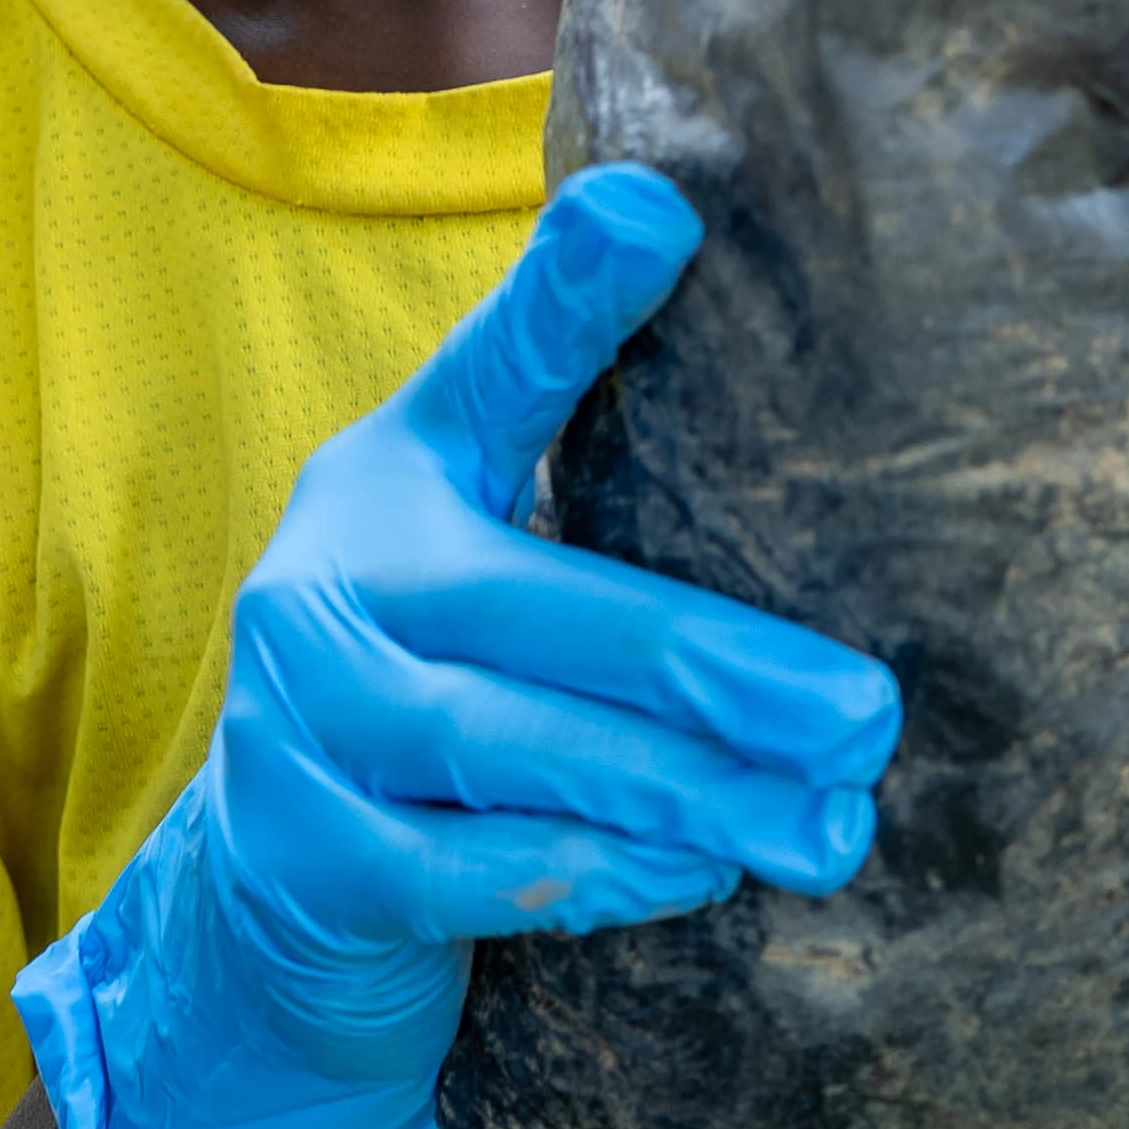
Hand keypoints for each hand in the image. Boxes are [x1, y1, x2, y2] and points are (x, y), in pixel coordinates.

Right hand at [13, 165, 897, 1128]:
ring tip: (827, 823)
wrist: (262, 914)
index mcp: (394, 471)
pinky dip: (594, 875)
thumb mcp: (493, 569)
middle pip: (544, 603)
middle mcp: (329, 574)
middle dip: (721, 665)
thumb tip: (798, 440)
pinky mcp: (300, 858)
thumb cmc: (439, 702)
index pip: (498, 366)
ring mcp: (298, 718)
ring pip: (514, 745)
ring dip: (686, 790)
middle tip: (867, 713)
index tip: (663, 215)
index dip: (572, 292)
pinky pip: (470, 870)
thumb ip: (606, 496)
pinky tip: (697, 875)